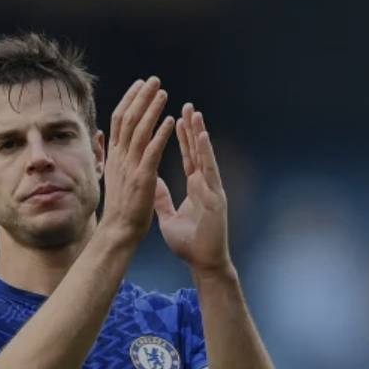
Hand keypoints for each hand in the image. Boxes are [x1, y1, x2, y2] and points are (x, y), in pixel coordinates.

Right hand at [97, 77, 175, 247]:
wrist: (118, 231)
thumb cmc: (120, 208)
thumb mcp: (113, 176)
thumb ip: (113, 157)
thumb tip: (107, 141)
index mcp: (114, 156)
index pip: (119, 120)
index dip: (129, 100)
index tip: (140, 84)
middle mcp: (120, 157)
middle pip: (128, 119)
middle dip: (141, 97)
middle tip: (154, 79)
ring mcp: (130, 167)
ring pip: (139, 130)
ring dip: (151, 109)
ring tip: (163, 92)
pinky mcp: (142, 178)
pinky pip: (152, 151)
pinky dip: (160, 134)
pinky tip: (169, 120)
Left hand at [154, 104, 230, 274]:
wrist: (203, 262)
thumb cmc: (189, 243)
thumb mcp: (169, 217)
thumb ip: (162, 198)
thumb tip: (152, 182)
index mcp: (195, 187)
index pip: (187, 157)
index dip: (181, 138)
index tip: (174, 118)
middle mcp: (205, 184)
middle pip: (197, 151)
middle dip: (190, 128)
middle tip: (186, 105)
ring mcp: (212, 189)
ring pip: (204, 157)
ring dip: (199, 134)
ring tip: (193, 113)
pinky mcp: (216, 197)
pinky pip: (209, 172)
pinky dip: (205, 154)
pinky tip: (201, 137)